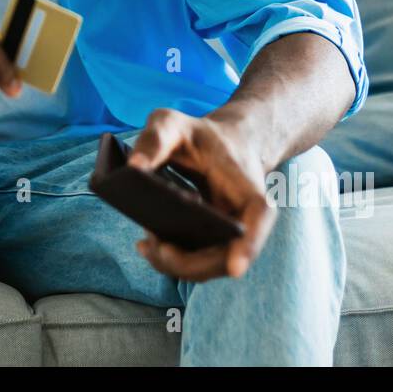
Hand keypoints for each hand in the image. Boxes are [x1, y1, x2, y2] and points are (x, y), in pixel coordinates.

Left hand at [127, 107, 275, 281]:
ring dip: (177, 265)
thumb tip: (134, 167)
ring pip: (210, 266)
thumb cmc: (199, 135)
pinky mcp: (214, 243)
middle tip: (156, 247)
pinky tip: (146, 245)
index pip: (259, 214)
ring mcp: (231, 236)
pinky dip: (172, 260)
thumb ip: (154, 139)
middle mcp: (245, 218)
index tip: (235, 269)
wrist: (222, 145)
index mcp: (246, 185)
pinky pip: (198, 262)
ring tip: (145, 244)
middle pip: (228, 255)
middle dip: (191, 263)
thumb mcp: (172, 123)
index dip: (250, 243)